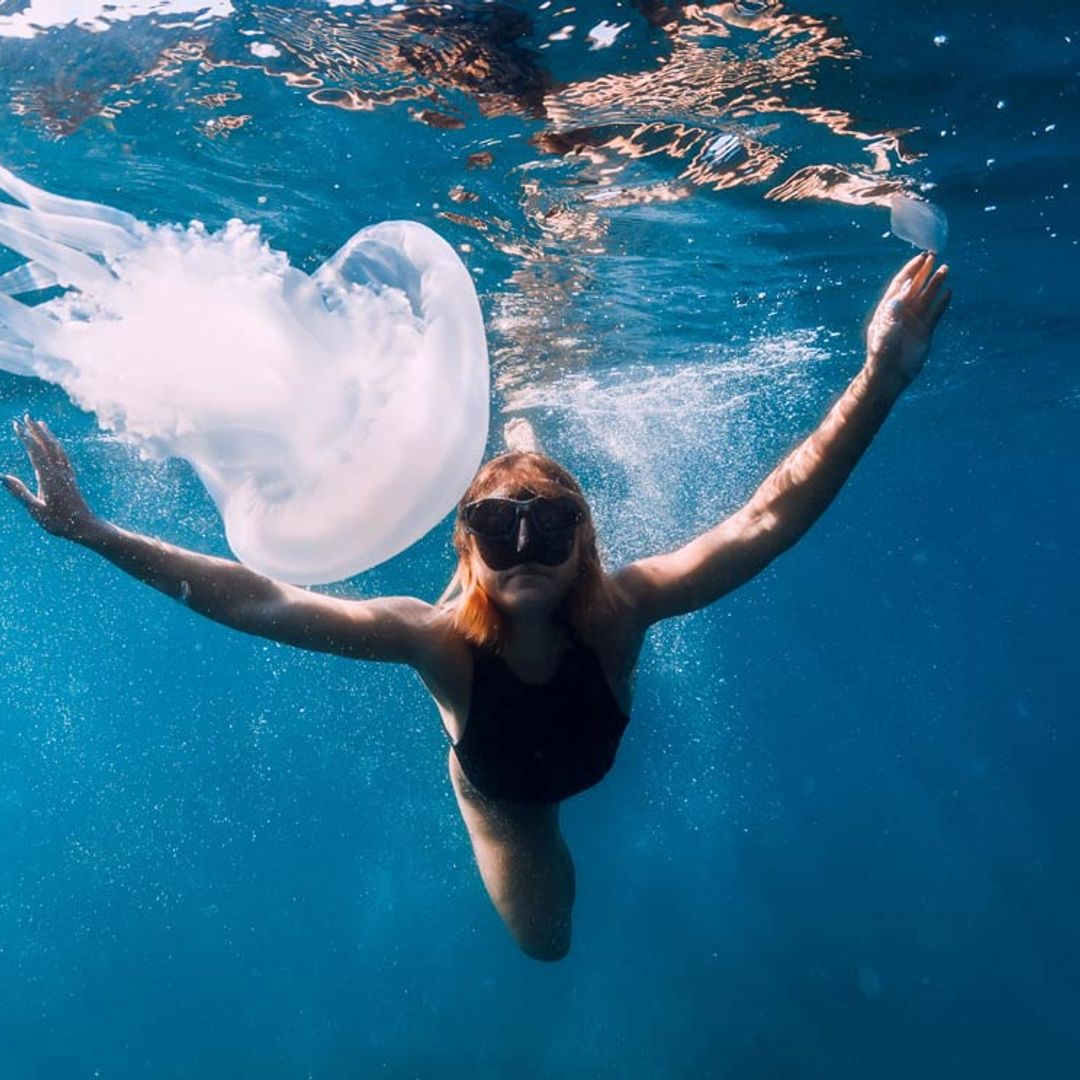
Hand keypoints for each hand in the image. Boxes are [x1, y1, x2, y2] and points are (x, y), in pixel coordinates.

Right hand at [3, 416, 96, 540]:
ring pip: (57, 449)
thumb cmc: (59, 522)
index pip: (35, 452)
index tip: (16, 425)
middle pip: (47, 446)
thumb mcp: (35, 510)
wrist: (85, 527)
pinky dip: (57, 446)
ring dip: (48, 435)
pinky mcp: (71, 478)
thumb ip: (19, 492)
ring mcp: (67, 474)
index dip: (26, 437)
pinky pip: (64, 456)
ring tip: (40, 423)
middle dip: (36, 430)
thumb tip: (2, 476)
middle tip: (26, 416)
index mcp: (49, 478)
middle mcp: (60, 473)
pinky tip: (55, 444)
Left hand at [865, 251, 951, 387]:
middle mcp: (901, 312)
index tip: (921, 258)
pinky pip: (935, 313)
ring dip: (935, 283)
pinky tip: (949, 292)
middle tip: (934, 256)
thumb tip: (900, 292)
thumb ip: (893, 311)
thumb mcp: (885, 330)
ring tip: (945, 269)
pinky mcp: (924, 331)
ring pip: (927, 297)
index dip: (910, 270)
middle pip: (915, 287)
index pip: (900, 284)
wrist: (890, 374)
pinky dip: (942, 302)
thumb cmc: (882, 353)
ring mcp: (914, 321)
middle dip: (924, 272)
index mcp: (888, 309)